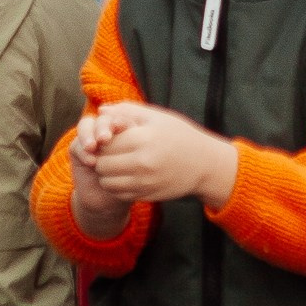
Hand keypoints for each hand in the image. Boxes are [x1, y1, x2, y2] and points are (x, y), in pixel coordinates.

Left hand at [77, 101, 240, 212]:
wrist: (204, 164)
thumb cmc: (180, 135)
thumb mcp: (157, 116)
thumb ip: (128, 111)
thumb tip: (102, 110)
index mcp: (144, 138)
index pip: (105, 142)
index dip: (101, 139)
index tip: (107, 137)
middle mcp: (143, 163)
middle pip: (102, 164)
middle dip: (101, 157)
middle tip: (108, 152)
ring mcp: (144, 182)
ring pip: (106, 182)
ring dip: (105, 174)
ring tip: (115, 164)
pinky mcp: (146, 195)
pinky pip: (118, 193)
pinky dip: (115, 186)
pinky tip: (124, 175)